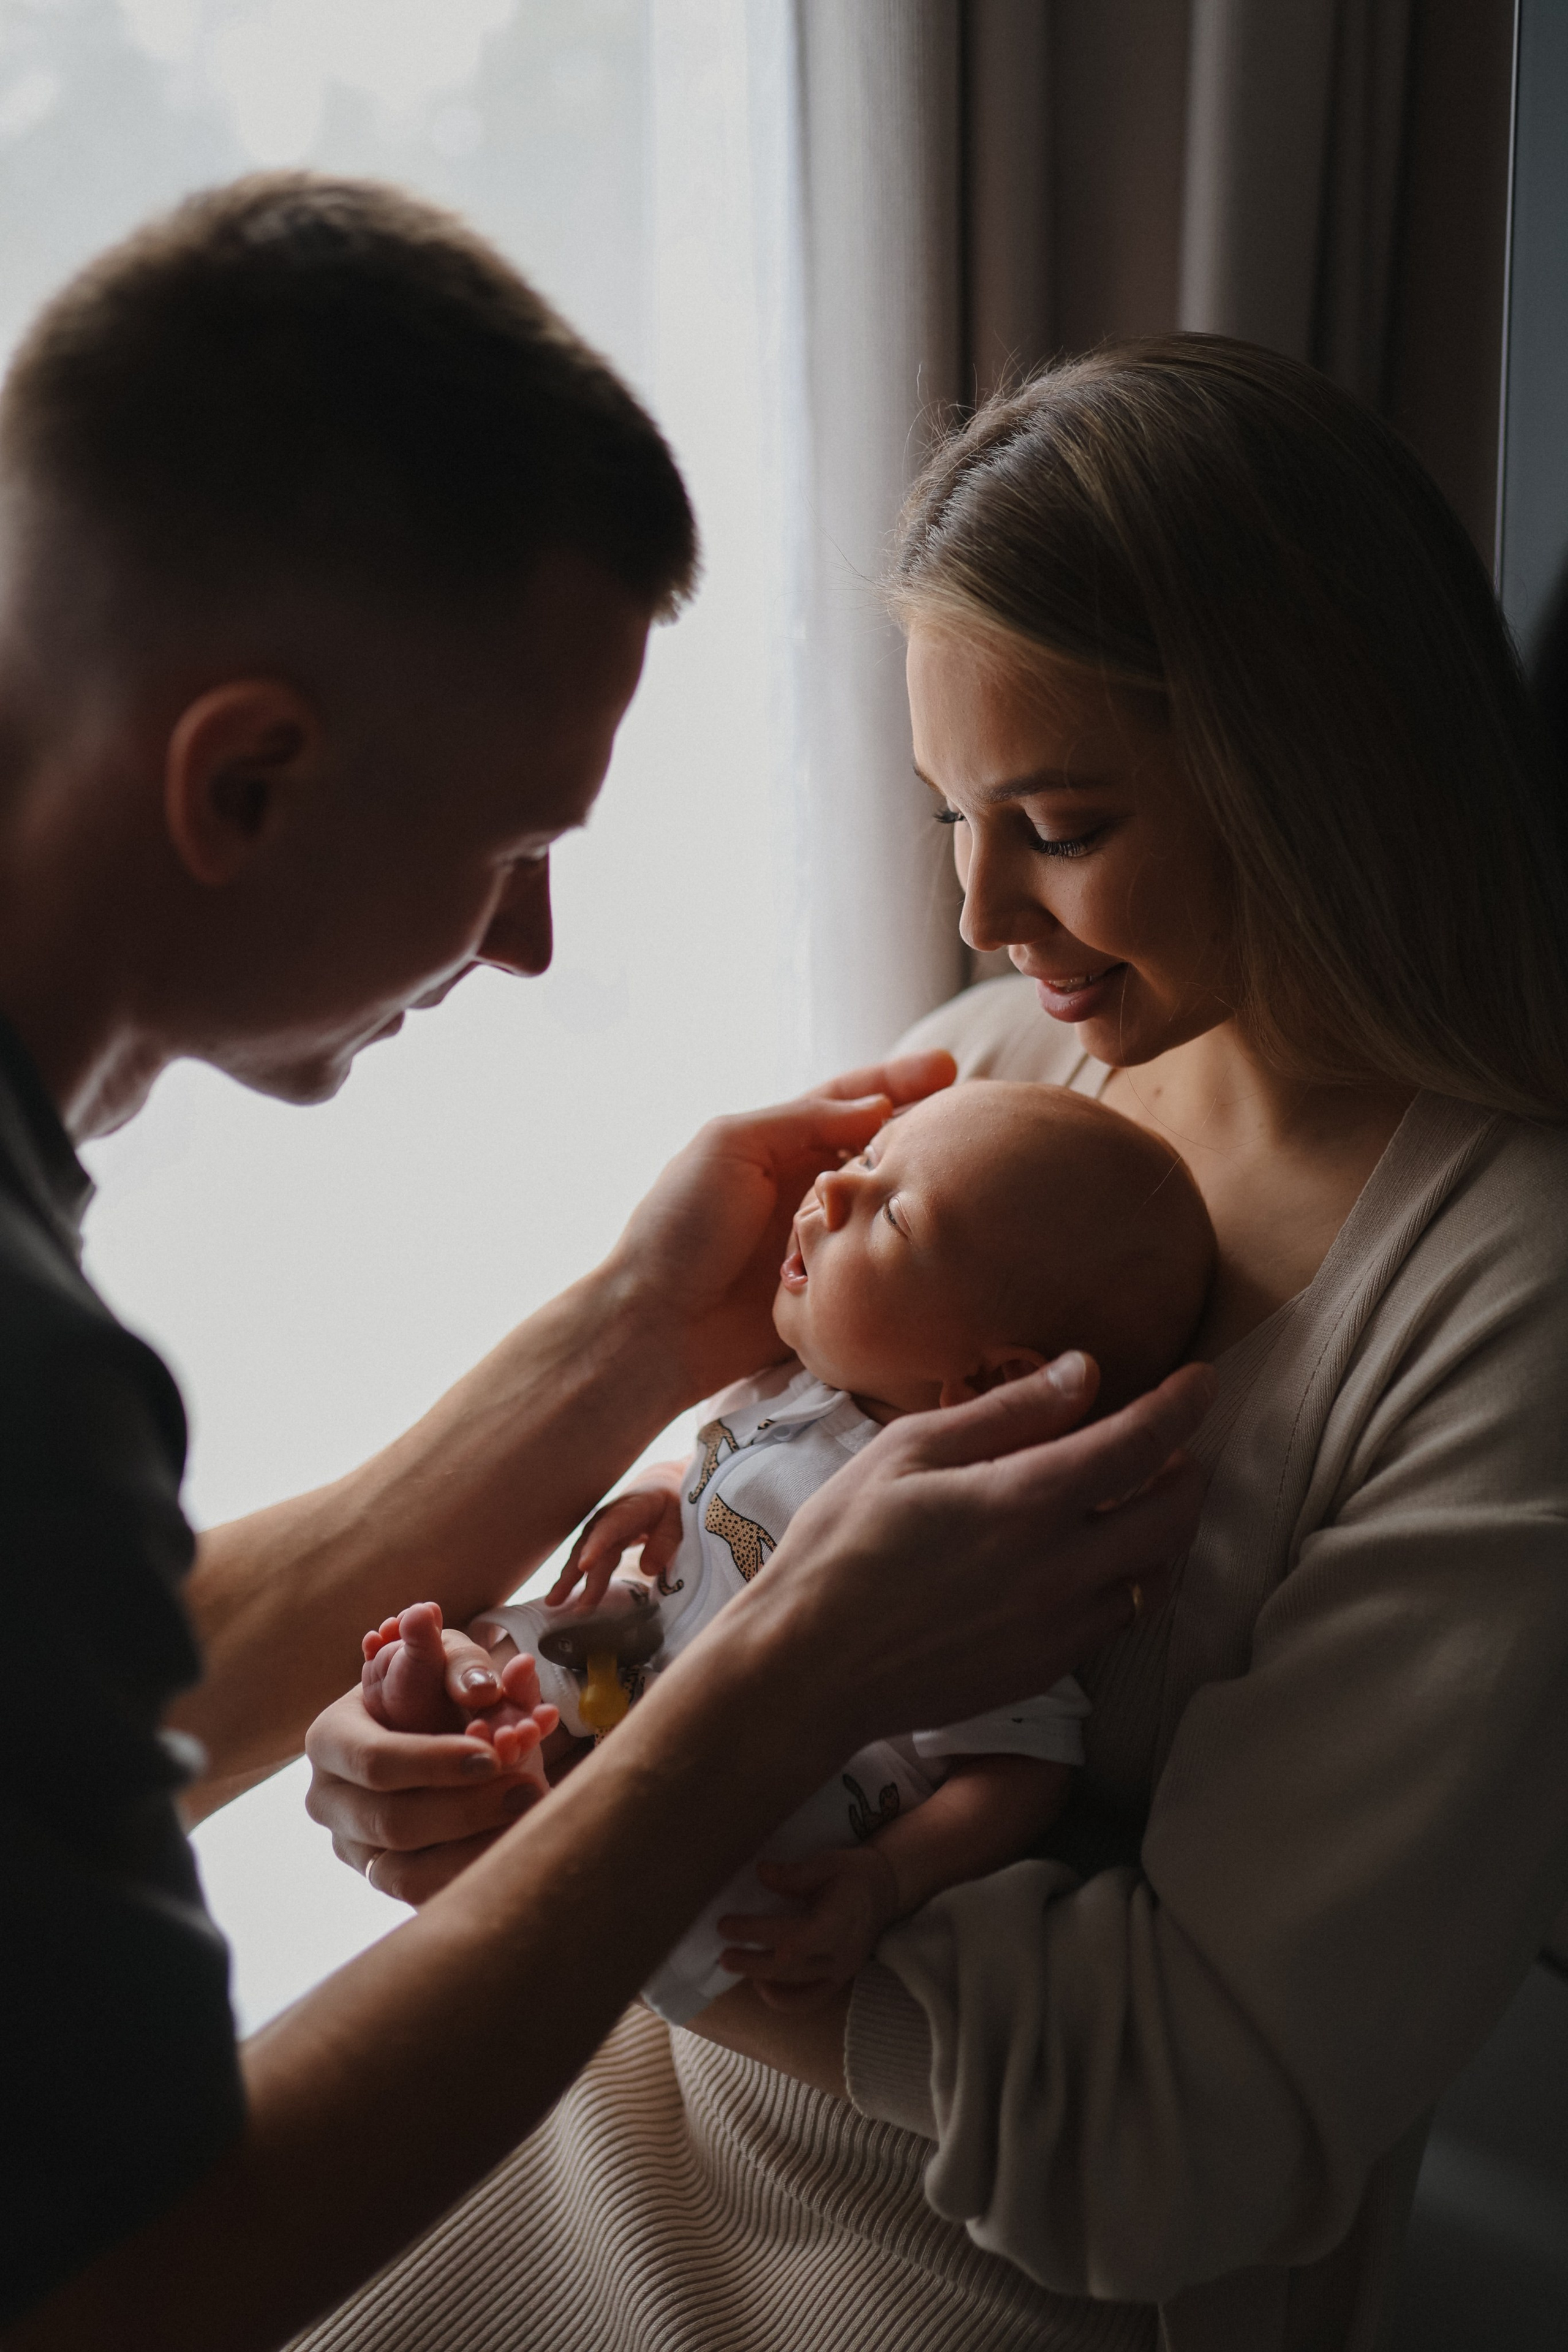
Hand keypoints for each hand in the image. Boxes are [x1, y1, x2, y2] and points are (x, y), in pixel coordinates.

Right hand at [305, 1635, 555, 1904]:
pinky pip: (422, 1895)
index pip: (374, 1761)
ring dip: (474, 1846)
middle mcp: (328, 1798)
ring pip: (405, 1871)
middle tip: (529, 1787)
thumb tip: (448, 1627)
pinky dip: (473, 1874)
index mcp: (330, 1738)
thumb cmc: (439, 1692)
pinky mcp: (381, 1880)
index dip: (433, 1762)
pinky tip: (518, 1849)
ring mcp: (352, 1847)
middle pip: (392, 1821)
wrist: (435, 1737)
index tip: (492, 1753)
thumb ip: (454, 1658)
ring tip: (531, 1816)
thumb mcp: (448, 1666)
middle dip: (465, 1807)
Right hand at [547, 1465, 684, 1606]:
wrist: (660, 1488)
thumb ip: (666, 1541)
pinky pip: (585, 1561)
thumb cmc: (672, 1504)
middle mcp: (609, 1519)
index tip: (584, 1566)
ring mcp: (600, 1529)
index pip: (610, 1528)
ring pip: (581, 1555)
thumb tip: (648, 1569)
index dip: (596, 1546)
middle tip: (565, 1600)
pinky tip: (562, 1597)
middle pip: (590, 1547)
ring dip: (567, 1579)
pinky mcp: (598, 1541)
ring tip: (553, 1602)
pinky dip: (573, 1578)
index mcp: (631, 1509)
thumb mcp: (680, 1517)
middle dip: (576, 1574)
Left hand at [605, 1051, 955, 1395]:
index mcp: (775, 1144)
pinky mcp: (834, 1287)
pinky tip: (947, 1229)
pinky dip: (909, 1244)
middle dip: (924, 1128)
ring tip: (971, 1163)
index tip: (946, 1068)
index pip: (847, 1101)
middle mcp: (803, 1186)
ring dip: (923, 1185)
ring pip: (885, 1203)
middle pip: (877, 1147)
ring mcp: (822, 1238)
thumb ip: (802, 1120)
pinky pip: (882, 1259)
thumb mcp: (730, 1144)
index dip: (896, 1082)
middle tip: (976, 1114)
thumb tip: (877, 1109)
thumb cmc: (681, 1226)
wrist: (657, 1324)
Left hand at [716, 1846, 899, 2011]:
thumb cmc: (853, 1874)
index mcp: (840, 1920)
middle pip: (791, 1965)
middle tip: (722, 1954)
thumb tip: (761, 1873)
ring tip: (731, 1964)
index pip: (797, 1936)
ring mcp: (842, 1971)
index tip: (728, 1924)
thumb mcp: (828, 1863)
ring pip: (796, 1983)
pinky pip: (810, 1999)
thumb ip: (796, 1874)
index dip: (761, 1934)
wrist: (885, 1891)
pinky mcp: (839, 1980)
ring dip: (760, 1976)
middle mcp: (842, 1952)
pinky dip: (784, 1998)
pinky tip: (761, 1984)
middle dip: (752, 1961)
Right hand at [720, 1350, 1214, 1758]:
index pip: (1140, 1443)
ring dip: (1165, 1528)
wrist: (810, 1665)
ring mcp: (1059, 1625)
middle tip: (1169, 1442)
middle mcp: (1060, 1567)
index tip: (1203, 1378)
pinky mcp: (1047, 1667)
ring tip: (1142, 1498)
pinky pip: (1117, 1619)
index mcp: (1025, 1500)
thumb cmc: (843, 1544)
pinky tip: (1096, 1561)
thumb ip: (1007, 1411)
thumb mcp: (910, 1451)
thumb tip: (1083, 1372)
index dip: (1183, 1405)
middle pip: (1172, 1513)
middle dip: (1185, 1467)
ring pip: (1155, 1572)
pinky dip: (1128, 1580)